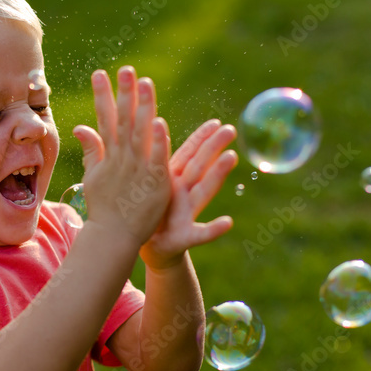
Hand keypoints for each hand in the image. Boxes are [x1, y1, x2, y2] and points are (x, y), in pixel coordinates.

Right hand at [72, 66, 170, 245]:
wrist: (112, 237)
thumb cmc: (104, 208)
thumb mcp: (93, 176)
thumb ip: (91, 150)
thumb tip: (79, 127)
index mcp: (109, 155)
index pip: (105, 119)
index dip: (102, 95)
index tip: (100, 73)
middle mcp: (122, 158)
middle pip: (124, 120)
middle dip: (124, 93)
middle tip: (126, 69)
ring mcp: (138, 169)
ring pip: (141, 133)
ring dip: (143, 107)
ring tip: (146, 83)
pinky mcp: (154, 182)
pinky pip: (157, 157)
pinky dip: (158, 141)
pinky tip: (160, 122)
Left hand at [139, 119, 237, 269]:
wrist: (148, 248)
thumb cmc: (145, 214)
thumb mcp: (143, 185)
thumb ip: (145, 161)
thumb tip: (139, 133)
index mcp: (170, 179)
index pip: (188, 154)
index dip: (201, 138)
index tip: (216, 122)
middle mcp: (183, 193)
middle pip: (200, 166)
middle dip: (214, 147)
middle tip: (231, 129)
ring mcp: (187, 214)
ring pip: (204, 191)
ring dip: (218, 175)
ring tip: (231, 158)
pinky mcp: (185, 237)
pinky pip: (201, 234)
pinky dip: (214, 229)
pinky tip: (228, 222)